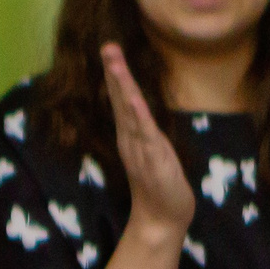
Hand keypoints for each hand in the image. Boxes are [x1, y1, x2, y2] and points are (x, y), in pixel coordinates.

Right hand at [99, 43, 194, 246]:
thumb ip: (145, 136)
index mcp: (132, 137)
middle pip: (120, 101)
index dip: (116, 77)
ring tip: (116, 64)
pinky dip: (137, 116)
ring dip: (123, 88)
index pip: (122, 101)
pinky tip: (132, 100)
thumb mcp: (153, 155)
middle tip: (107, 47)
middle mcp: (132, 140)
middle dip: (115, 74)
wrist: (162, 221)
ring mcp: (141, 150)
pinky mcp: (153, 160)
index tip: (110, 52)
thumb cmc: (160, 189)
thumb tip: (139, 118)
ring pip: (130, 113)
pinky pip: (144, 134)